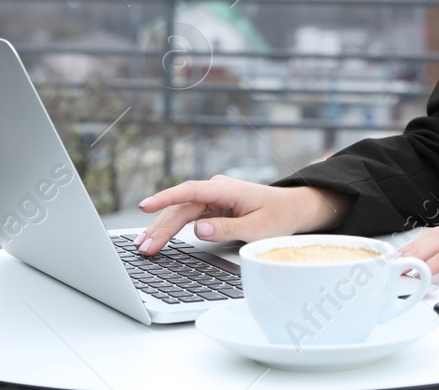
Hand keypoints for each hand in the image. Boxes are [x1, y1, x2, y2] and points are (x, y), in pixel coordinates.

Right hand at [134, 176, 350, 254]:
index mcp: (226, 190)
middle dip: (160, 227)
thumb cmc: (279, 216)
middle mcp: (216, 190)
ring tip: (144, 245)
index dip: (165, 199)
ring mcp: (214, 197)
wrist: (294, 208)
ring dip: (162, 228)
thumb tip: (198, 230)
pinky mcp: (214, 206)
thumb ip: (227, 229)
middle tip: (144, 248)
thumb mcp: (256, 228)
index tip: (146, 206)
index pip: (189, 192)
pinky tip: (159, 236)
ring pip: (181, 212)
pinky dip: (173, 226)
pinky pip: (188, 215)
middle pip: (181, 208)